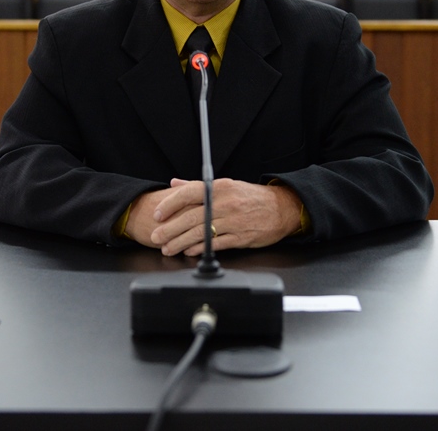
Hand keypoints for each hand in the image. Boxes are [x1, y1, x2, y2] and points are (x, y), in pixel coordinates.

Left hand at [128, 178, 302, 256]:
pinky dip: (200, 249)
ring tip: (167, 248)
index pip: (189, 193)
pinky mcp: (240, 237)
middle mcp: (225, 203)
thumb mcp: (225, 186)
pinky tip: (189, 252)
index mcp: (220, 188)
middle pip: (191, 216)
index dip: (170, 204)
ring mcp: (233, 221)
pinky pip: (216, 244)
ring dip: (180, 242)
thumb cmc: (251, 197)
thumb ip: (198, 186)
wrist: (281, 208)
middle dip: (170, 228)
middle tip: (156, 236)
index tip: (157, 214)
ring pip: (201, 232)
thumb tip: (175, 184)